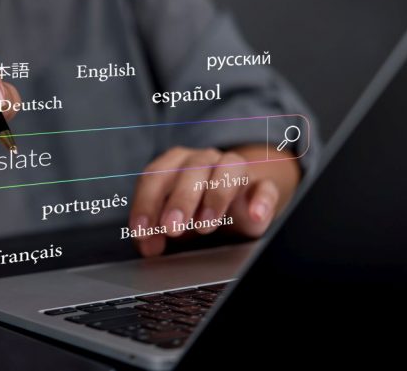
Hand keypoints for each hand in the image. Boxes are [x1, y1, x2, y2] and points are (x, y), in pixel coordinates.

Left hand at [129, 145, 298, 256]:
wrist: (238, 201)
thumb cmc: (196, 208)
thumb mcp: (172, 219)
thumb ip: (155, 230)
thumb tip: (147, 245)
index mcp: (175, 163)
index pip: (155, 175)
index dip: (146, 202)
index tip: (142, 229)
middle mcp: (203, 160)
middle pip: (191, 170)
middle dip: (180, 199)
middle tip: (171, 228)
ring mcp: (234, 170)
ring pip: (229, 168)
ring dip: (216, 195)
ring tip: (204, 225)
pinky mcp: (261, 187)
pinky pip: (265, 187)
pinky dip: (261, 200)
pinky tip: (253, 216)